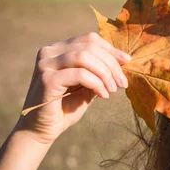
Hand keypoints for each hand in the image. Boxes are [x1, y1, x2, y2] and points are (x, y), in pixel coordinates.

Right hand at [14, 32, 130, 146]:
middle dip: (111, 64)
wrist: (41, 130)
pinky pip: (80, 74)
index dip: (111, 49)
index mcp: (58, 49)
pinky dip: (96, 83)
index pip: (89, 39)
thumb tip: (124, 59)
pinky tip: (103, 95)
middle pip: (89, 46)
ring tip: (113, 89)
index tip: (127, 62)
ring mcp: (45, 64)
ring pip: (84, 57)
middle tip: (122, 83)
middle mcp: (49, 52)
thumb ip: (100, 71)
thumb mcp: (88, 86)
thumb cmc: (66, 108)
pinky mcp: (46, 79)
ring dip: (105, 73)